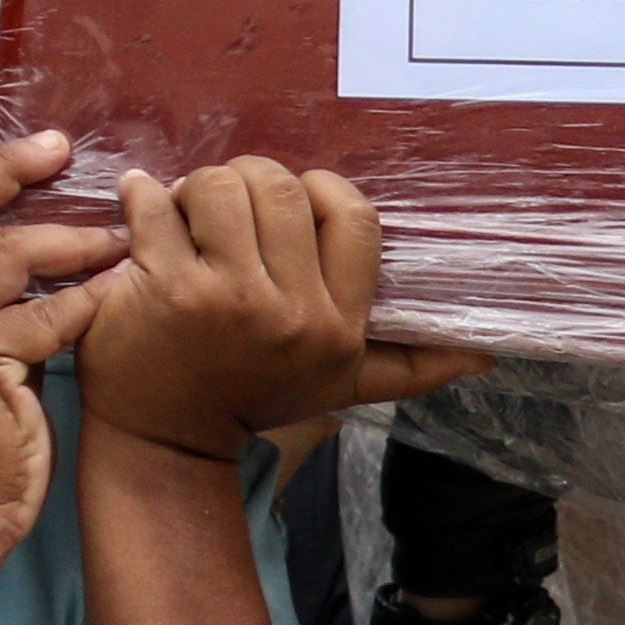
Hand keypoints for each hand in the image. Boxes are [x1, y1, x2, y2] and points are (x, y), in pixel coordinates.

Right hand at [0, 130, 123, 559]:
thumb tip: (56, 269)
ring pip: (2, 253)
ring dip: (69, 241)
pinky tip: (118, 301)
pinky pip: (39, 316)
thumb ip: (2, 315)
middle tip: (64, 150)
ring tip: (118, 243)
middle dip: (6, 166)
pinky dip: (84, 304)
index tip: (39, 147)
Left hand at [75, 156, 474, 460]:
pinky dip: (141, 196)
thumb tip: (483, 356)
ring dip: (196, 187)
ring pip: (221, 186)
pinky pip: (155, 206)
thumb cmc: (253, 399)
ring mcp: (225, 298)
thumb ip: (410, 368)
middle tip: (227, 205)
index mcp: (338, 327)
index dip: (320, 191)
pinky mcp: (163, 289)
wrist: (163, 442)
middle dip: (249, 181)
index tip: (288, 206)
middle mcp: (290, 312)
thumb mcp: (339, 388)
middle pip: (282, 188)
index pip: (353, 216)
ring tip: (186, 211)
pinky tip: (141, 203)